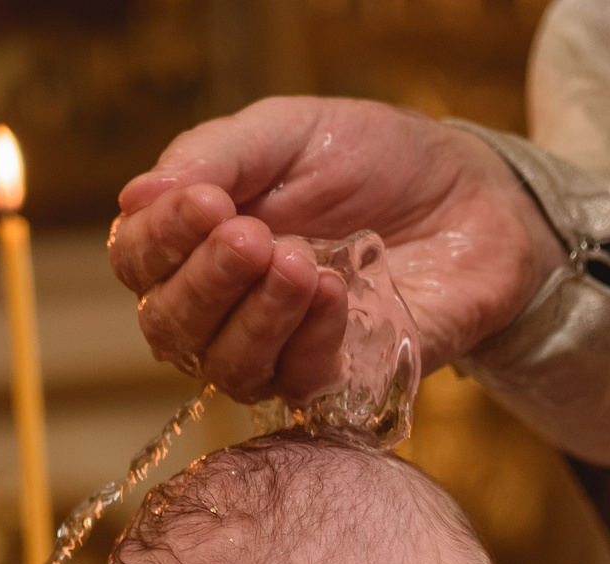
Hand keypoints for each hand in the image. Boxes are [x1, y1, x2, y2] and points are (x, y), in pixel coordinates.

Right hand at [110, 97, 562, 402]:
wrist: (475, 196)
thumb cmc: (377, 161)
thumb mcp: (289, 132)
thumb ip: (215, 158)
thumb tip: (134, 196)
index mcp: (201, 239)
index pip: (138, 262)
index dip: (157, 240)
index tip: (205, 202)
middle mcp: (227, 304)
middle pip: (169, 326)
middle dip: (202, 282)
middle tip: (250, 236)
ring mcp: (280, 349)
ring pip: (225, 366)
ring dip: (254, 316)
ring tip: (299, 261)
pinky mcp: (337, 382)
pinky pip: (296, 384)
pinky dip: (308, 337)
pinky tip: (336, 289)